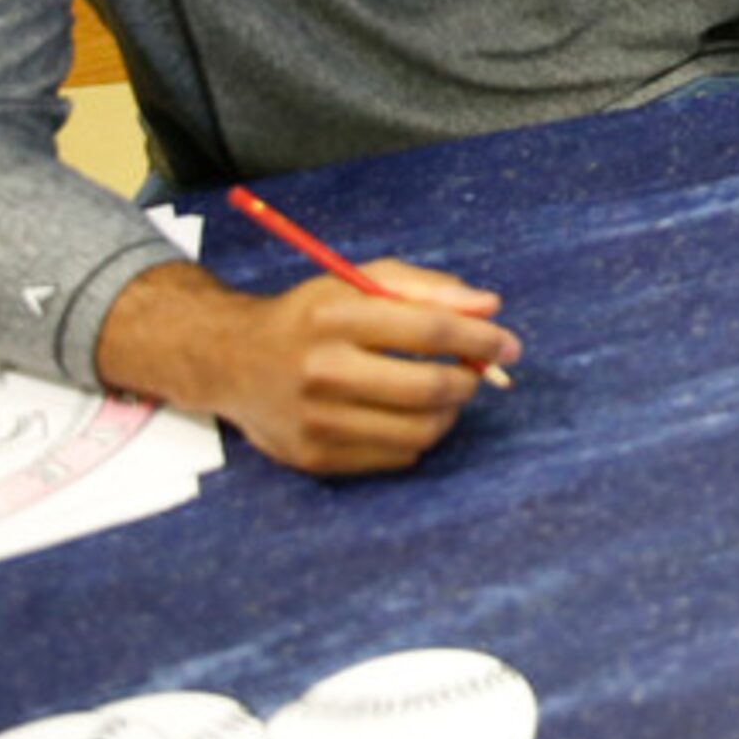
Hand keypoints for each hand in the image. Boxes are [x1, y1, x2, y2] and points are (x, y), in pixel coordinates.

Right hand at [97, 259, 518, 476]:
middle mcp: (321, 370)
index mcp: (336, 316)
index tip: (508, 343)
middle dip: (470, 380)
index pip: (430, 330)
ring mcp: (316, 420)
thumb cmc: (312, 315)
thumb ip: (429, 288)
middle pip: (429, 387)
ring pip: (420, 431)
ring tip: (442, 393)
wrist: (231, 360)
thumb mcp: (360, 281)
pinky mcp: (314, 457)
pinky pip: (396, 457)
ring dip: (448, 412)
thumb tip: (491, 308)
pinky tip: (404, 415)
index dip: (481, 337)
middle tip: (476, 373)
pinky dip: (416, 438)